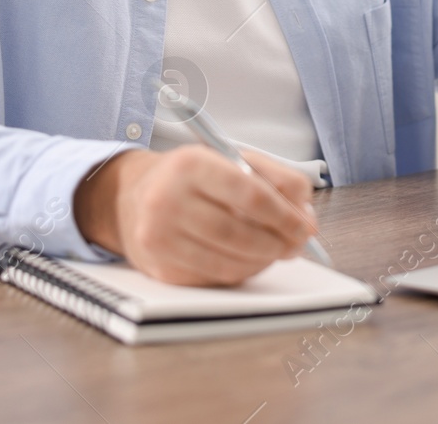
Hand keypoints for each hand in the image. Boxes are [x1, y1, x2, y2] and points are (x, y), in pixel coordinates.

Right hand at [73, 146, 318, 285]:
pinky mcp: (159, 267)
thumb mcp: (230, 160)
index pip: (250, 193)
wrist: (131, 198)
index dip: (285, 214)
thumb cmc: (191, 178)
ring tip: (277, 251)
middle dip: (279, 242)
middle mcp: (167, 200)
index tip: (305, 225)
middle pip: (240, 233)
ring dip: (264, 261)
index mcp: (190, 164)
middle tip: (297, 243)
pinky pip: (214, 277)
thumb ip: (276, 179)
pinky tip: (250, 259)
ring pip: (229, 261)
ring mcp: (159, 237)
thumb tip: (306, 216)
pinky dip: (241, 271)